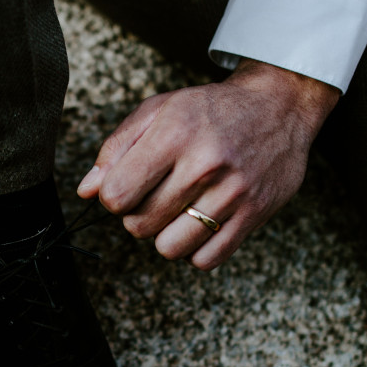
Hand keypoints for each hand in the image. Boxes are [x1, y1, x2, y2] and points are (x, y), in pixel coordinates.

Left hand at [77, 59, 339, 269]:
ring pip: (170, 248)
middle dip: (138, 216)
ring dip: (165, 236)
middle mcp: (205, 164)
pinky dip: (196, 250)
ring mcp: (233, 192)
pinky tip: (200, 223)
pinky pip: (206, 260)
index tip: (127, 187)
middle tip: (156, 195)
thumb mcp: (160, 110)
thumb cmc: (210, 109)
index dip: (113, 197)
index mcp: (174, 133)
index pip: (117, 196)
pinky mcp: (255, 215)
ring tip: (177, 212)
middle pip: (140, 226)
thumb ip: (117, 148)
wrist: (279, 106)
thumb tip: (87, 190)